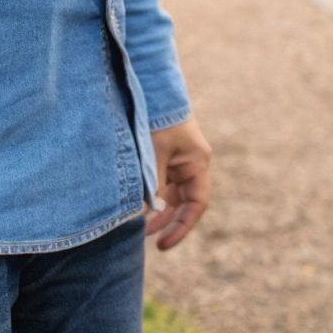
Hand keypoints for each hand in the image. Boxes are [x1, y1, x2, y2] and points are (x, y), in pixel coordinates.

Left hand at [147, 117, 211, 250]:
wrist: (151, 87)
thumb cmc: (156, 119)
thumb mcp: (152, 155)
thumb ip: (152, 186)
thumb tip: (144, 215)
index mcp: (197, 162)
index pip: (197, 204)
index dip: (182, 226)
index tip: (163, 245)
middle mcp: (191, 162)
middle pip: (184, 201)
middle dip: (167, 220)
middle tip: (149, 239)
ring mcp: (178, 157)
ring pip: (171, 192)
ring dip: (157, 208)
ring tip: (139, 226)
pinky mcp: (164, 152)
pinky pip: (161, 180)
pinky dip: (150, 193)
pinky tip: (135, 203)